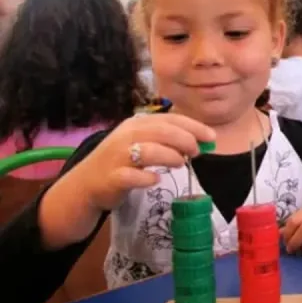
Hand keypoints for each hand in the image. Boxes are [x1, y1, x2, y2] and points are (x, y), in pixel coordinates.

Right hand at [72, 114, 215, 210]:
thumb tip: (201, 142)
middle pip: (162, 132)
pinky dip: (147, 177)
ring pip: (148, 151)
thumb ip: (168, 140)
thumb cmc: (123, 161)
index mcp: (136, 124)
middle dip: (185, 140)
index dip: (193, 126)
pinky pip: (131, 176)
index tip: (211, 137)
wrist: (88, 183)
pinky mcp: (112, 177)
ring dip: (170, 156)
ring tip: (180, 163)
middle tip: (197, 152)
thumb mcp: (144, 143)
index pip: (169, 119)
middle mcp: (126, 135)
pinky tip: (156, 179)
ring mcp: (117, 156)